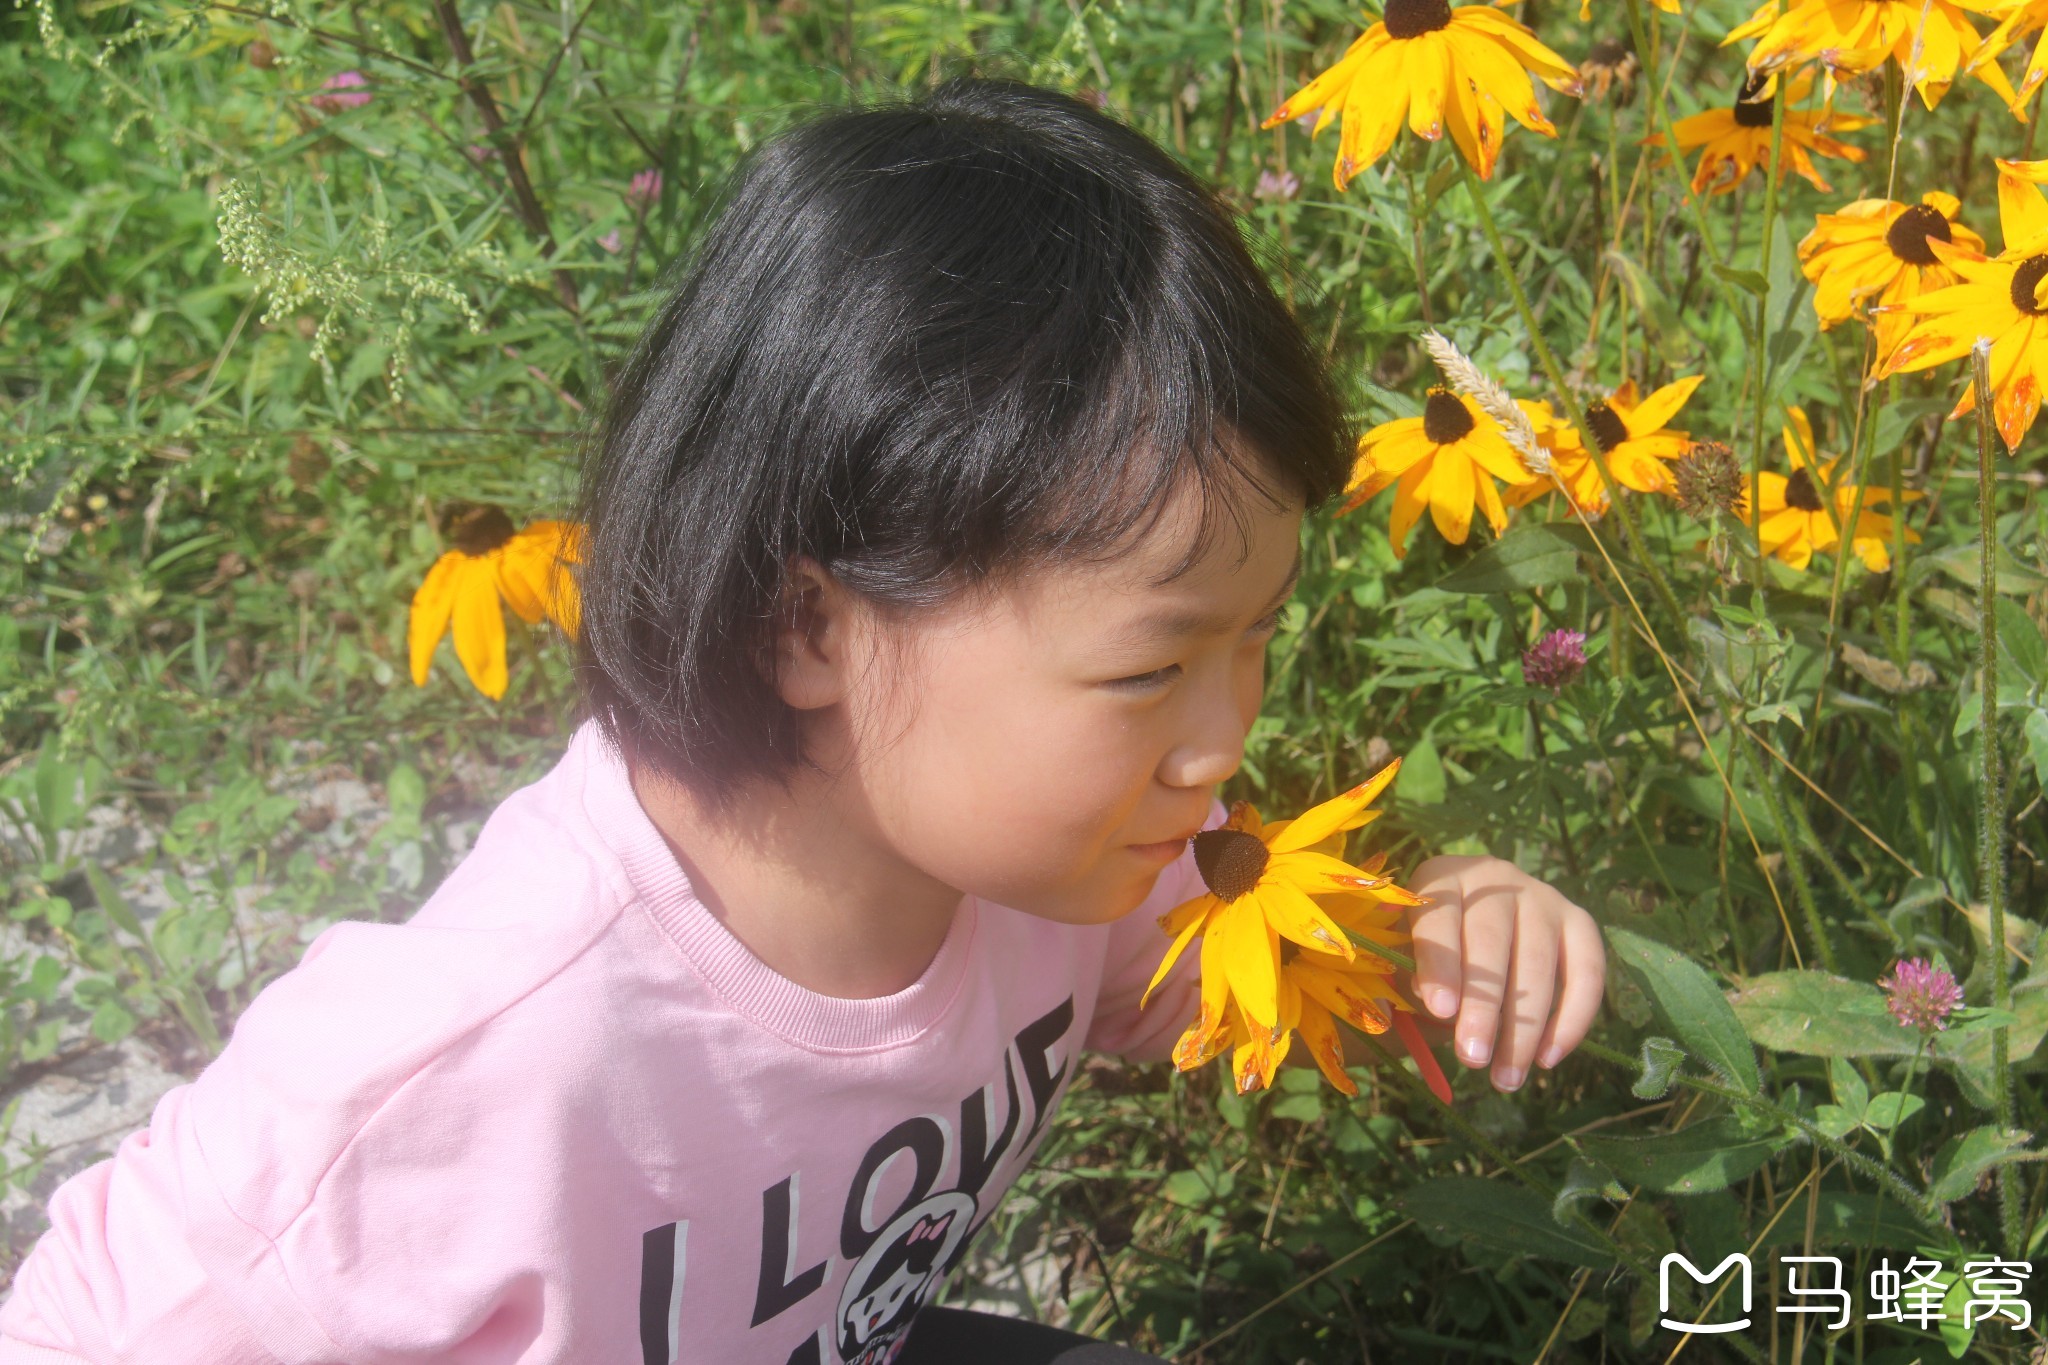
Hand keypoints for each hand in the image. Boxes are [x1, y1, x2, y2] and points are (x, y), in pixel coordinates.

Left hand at [1403, 856, 1604, 1092]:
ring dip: (1524, 1026)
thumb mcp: (1405, 959)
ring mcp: (1542, 896)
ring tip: (1506, 1077)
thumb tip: (1395, 1007)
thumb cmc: (1432, 953)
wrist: (1478, 933)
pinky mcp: (1579, 922)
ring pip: (1538, 962)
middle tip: (1473, 1058)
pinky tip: (1548, 1059)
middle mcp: (1494, 877)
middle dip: (1483, 1006)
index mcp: (1440, 877)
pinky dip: (1572, 1018)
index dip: (1440, 965)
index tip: (1441, 1011)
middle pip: (1491, 942)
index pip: (1439, 918)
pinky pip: (1586, 971)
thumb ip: (1401, 979)